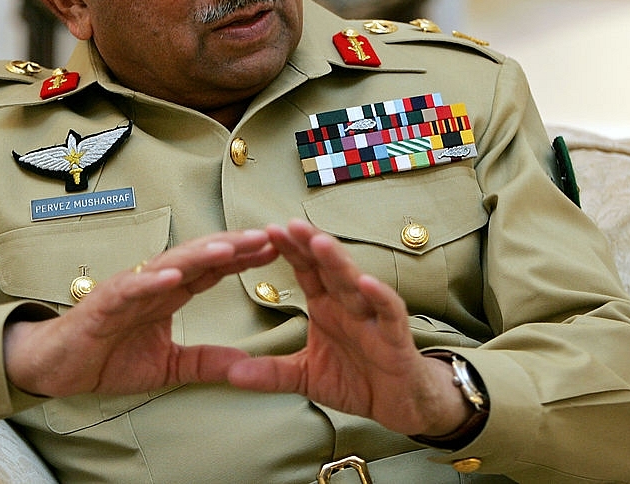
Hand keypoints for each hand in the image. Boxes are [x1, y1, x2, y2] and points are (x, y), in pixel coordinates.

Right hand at [4, 228, 276, 397]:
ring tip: (230, 248)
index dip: (243, 258)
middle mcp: (153, 283)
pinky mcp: (105, 302)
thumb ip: (204, 362)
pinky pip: (132, 288)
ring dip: (201, 255)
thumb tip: (246, 365)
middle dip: (233, 246)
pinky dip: (152, 281)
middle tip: (268, 236)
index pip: (212, 269)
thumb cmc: (107, 357)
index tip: (276, 248)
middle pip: (199, 258)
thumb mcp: (168, 367)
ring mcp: (129, 288)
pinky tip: (174, 277)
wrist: (56, 366)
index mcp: (168, 293)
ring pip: (170, 265)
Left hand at [226, 219, 471, 436]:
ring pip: (355, 283)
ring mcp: (373, 317)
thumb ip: (271, 373)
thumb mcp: (305, 377)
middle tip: (290, 224)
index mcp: (326, 305)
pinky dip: (379, 297)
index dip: (290, 251)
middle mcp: (348, 304)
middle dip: (310, 245)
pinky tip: (366, 282)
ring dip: (338, 262)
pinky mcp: (396, 336)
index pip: (306, 271)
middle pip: (328, 268)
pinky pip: (389, 312)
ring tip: (320, 243)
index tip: (268, 231)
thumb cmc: (355, 379)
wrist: (399, 404)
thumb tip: (231, 376)